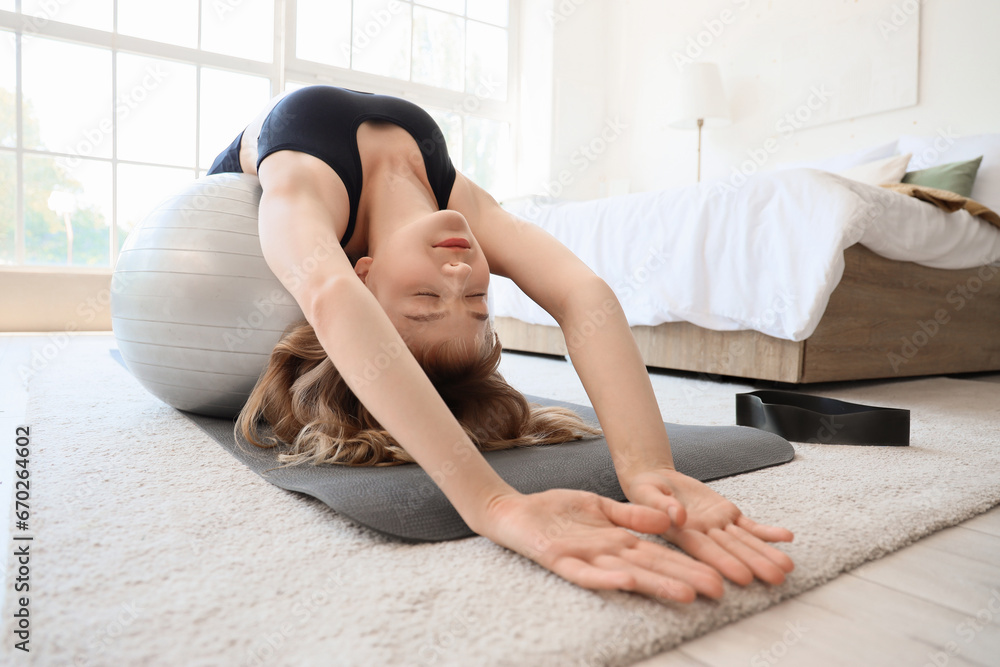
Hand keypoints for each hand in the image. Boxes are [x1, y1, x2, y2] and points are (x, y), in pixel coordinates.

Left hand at [479, 489, 724, 601]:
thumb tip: (669, 519)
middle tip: (717, 591)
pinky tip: (627, 579)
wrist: (515, 511)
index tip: (718, 575)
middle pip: (650, 569)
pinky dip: (606, 577)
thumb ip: (632, 515)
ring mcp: (583, 560)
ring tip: (685, 594)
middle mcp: (605, 556)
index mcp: (617, 543)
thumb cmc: (557, 511)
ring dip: (653, 585)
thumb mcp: (601, 507)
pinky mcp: (559, 560)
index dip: (688, 566)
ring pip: (625, 576)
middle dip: (683, 580)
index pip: (659, 556)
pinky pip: (585, 573)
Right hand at [621, 468, 794, 585]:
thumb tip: (679, 515)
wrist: (655, 480)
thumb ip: (660, 504)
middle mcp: (703, 533)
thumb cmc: (645, 488)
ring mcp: (717, 525)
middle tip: (776, 578)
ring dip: (766, 554)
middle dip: (754, 563)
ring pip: (745, 541)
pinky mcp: (726, 514)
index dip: (724, 563)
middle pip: (732, 550)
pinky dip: (767, 532)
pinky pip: (750, 525)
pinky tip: (786, 537)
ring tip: (787, 567)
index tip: (743, 577)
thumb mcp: (646, 491)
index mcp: (681, 533)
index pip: (705, 551)